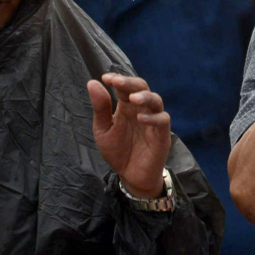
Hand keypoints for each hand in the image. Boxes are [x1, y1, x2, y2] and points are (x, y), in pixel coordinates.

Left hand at [89, 73, 170, 198]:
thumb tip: (92, 82)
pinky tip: (140, 118)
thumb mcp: (103, 129)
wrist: (129, 176)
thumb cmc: (118, 151)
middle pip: (142, 87)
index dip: (117, 79)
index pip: (125, 86)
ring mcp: (153, 121)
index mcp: (126, 106)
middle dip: (130, 82)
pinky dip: (153, 117)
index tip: (106, 78)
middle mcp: (141, 110)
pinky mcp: (162, 135)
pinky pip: (162, 121)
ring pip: (156, 100)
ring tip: (132, 98)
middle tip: (117, 82)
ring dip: (145, 96)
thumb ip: (100, 108)